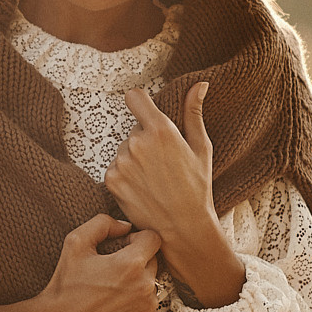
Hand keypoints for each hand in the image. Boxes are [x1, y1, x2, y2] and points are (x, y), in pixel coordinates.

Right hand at [0, 215, 161, 311]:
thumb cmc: (60, 283)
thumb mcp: (73, 244)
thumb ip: (101, 224)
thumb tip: (123, 223)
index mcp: (131, 264)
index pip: (154, 237)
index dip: (138, 238)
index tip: (122, 244)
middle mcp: (145, 287)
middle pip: (155, 260)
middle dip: (137, 259)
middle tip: (110, 265)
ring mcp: (147, 308)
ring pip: (154, 282)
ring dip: (138, 280)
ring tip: (108, 286)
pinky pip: (150, 303)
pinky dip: (137, 300)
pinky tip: (111, 302)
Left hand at [104, 84, 245, 307]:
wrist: (183, 227)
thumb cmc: (197, 187)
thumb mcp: (201, 148)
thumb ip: (194, 113)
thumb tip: (200, 84)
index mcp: (161, 130)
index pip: (134, 97)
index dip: (140, 102)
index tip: (145, 110)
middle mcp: (137, 143)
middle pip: (134, 127)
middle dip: (145, 138)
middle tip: (163, 162)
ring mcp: (121, 162)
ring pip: (124, 148)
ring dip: (134, 157)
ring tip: (153, 178)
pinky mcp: (111, 180)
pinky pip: (114, 166)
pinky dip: (125, 174)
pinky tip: (142, 187)